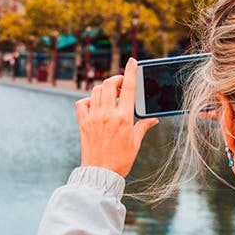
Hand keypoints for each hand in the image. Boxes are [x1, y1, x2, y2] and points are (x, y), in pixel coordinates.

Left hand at [75, 58, 158, 177]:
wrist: (100, 173)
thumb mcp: (135, 143)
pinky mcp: (82, 123)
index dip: (130, 71)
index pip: (129, 87)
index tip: (132, 61)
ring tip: (110, 96)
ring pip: (96, 91)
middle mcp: (107, 114)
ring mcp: (93, 117)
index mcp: (123, 118)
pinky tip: (94, 105)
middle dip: (116, 79)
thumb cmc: (120, 160)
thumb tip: (153, 119)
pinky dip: (88, 100)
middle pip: (109, 84)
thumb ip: (142, 127)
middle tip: (121, 84)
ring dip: (104, 89)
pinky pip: (81, 103)